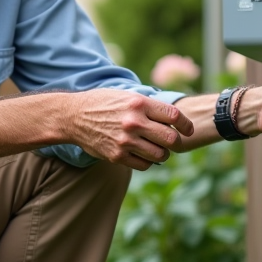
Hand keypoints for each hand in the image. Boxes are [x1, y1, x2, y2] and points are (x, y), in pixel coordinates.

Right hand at [70, 90, 194, 170]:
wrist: (74, 116)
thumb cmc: (104, 103)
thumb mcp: (127, 96)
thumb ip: (150, 106)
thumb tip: (176, 119)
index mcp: (139, 104)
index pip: (174, 116)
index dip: (186, 125)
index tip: (188, 130)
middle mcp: (133, 122)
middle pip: (171, 139)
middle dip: (177, 142)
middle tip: (174, 142)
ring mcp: (125, 141)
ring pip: (160, 155)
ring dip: (163, 154)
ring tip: (157, 148)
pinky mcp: (117, 156)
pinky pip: (145, 165)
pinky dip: (149, 161)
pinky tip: (143, 153)